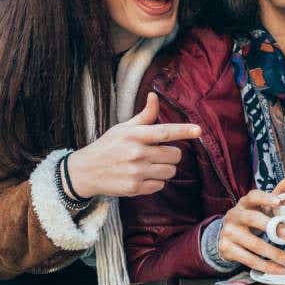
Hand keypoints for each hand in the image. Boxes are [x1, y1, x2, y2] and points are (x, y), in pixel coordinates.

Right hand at [65, 92, 201, 198]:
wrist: (85, 171)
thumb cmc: (107, 146)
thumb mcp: (123, 128)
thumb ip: (144, 116)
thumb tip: (154, 96)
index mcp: (135, 136)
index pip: (165, 132)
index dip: (184, 131)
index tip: (199, 130)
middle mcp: (137, 154)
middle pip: (174, 155)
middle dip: (171, 154)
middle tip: (158, 153)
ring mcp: (136, 172)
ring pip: (170, 171)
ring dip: (165, 168)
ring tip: (150, 165)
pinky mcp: (134, 188)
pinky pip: (160, 185)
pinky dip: (156, 181)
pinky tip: (143, 176)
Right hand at [217, 173, 284, 273]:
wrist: (225, 234)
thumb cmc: (251, 216)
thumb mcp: (262, 204)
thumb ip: (279, 191)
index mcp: (245, 203)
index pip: (253, 196)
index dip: (265, 198)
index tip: (277, 202)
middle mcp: (235, 215)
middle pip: (253, 219)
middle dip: (272, 228)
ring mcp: (230, 233)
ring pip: (253, 244)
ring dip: (274, 254)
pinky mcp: (227, 249)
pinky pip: (248, 259)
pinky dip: (266, 266)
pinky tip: (279, 269)